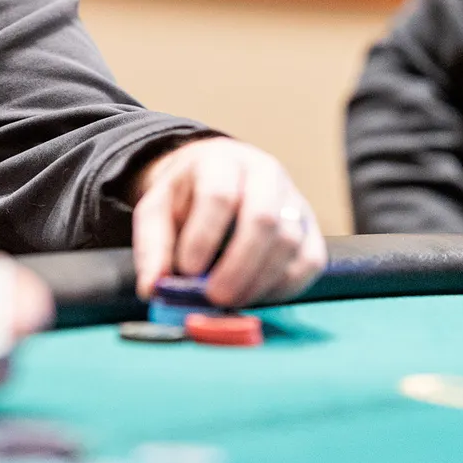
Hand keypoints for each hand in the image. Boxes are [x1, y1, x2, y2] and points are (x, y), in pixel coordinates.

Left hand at [131, 137, 325, 308]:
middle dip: (238, 266)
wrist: (216, 177)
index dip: (204, 236)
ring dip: (259, 280)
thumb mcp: (156, 211)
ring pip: (289, 242)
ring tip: (230, 300)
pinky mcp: (310, 226)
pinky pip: (310, 260)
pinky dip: (285, 286)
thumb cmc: (186, 197)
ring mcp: (293, 198)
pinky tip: (257, 295)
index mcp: (220, 161)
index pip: (219, 195)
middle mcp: (264, 173)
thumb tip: (153, 288)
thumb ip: (152, 248)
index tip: (188, 270)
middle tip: (215, 297)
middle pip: (263, 219)